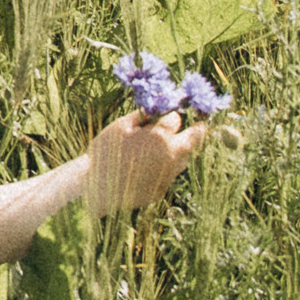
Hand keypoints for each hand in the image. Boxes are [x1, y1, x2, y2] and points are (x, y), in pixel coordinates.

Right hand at [86, 106, 211, 214]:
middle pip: (194, 140)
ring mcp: (168, 175)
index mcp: (160, 137)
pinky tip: (150, 166)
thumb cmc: (105, 152)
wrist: (97, 187)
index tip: (167, 116)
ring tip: (172, 146)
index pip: (175, 120)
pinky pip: (169, 174)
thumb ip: (139, 116)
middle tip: (202, 126)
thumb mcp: (119, 127)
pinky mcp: (161, 189)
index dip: (170, 116)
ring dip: (182, 150)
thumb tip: (151, 109)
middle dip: (198, 131)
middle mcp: (170, 156)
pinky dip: (166, 167)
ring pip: (184, 159)